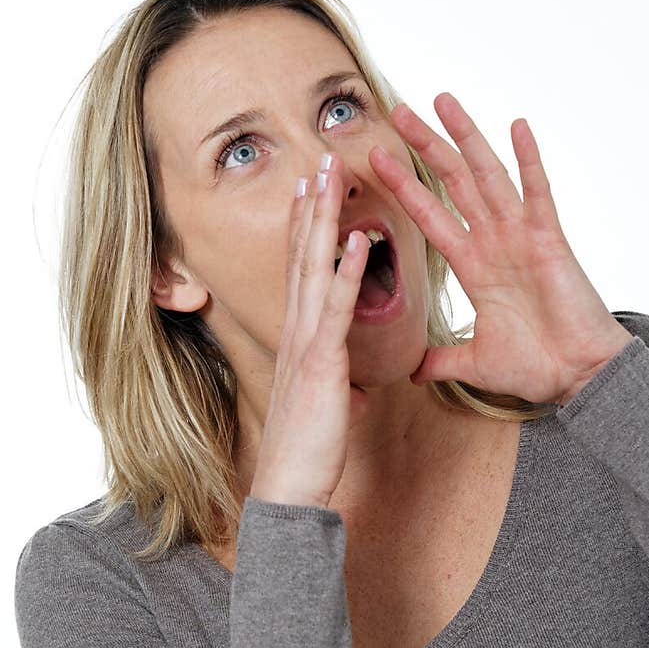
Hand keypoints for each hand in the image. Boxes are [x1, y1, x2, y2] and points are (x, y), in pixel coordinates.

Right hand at [250, 154, 370, 509]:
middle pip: (302, 256)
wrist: (290, 487)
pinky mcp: (320, 364)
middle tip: (318, 160)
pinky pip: (336, 309)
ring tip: (331, 175)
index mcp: (298, 341)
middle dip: (310, 205)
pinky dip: (346, 271)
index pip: (301, 273)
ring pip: (313, 268)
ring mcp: (305, 345)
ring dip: (323, 219)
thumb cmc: (309, 454)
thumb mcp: (332, 413)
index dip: (304, 228)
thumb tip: (358, 394)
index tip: (310, 190)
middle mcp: (295, 333)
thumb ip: (343, 392)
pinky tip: (358, 238)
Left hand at [369, 93, 632, 404]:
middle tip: (397, 110)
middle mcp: (494, 242)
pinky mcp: (549, 240)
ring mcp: (521, 236)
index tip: (377, 158)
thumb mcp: (474, 362)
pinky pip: (537, 193)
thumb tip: (411, 369)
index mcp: (474, 266)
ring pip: (488, 176)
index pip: (431, 215)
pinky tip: (516, 125)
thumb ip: (442, 359)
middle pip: (453, 182)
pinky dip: (529, 159)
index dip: (405, 187)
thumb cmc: (535, 366)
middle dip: (426, 146)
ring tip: (441, 100)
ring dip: (466, 138)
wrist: (578, 376)